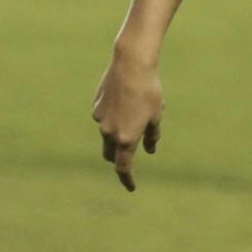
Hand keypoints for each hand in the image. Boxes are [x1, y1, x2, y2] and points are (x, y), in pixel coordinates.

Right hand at [91, 53, 162, 191]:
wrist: (131, 65)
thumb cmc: (149, 91)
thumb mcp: (156, 115)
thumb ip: (151, 136)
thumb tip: (150, 150)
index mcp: (126, 138)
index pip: (123, 167)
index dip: (127, 179)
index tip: (132, 187)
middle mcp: (109, 132)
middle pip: (110, 155)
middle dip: (118, 159)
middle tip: (129, 156)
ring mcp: (100, 120)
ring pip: (107, 136)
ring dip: (116, 135)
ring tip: (134, 115)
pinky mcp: (96, 107)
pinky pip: (104, 118)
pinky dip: (112, 118)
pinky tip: (123, 101)